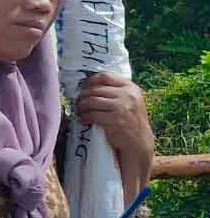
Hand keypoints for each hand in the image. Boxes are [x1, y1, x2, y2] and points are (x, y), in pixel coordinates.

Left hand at [76, 72, 153, 200]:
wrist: (139, 141)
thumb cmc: (130, 119)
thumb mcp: (129, 100)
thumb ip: (115, 91)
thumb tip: (88, 84)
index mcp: (131, 87)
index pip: (104, 76)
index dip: (89, 81)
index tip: (83, 88)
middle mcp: (128, 96)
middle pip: (95, 90)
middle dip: (82, 96)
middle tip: (77, 102)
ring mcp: (122, 108)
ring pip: (91, 101)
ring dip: (81, 107)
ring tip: (79, 111)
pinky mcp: (115, 121)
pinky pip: (92, 115)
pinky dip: (84, 117)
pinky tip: (83, 119)